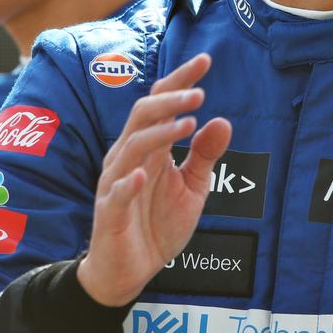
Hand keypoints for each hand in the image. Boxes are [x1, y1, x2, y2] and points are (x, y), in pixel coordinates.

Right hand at [77, 53, 231, 306]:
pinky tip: (145, 173)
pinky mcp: (109, 212)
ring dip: (159, 132)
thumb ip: (204, 156)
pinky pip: (116, 192)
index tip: (206, 60)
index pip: (161, 103)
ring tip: (188, 123)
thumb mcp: (192, 189)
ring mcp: (116, 182)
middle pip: (143, 115)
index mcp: (149, 147)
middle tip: (200, 94)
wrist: (129, 271)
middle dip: (171, 100)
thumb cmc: (157, 225)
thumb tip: (223, 121)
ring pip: (131, 145)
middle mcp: (129, 156)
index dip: (181, 80)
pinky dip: (129, 181)